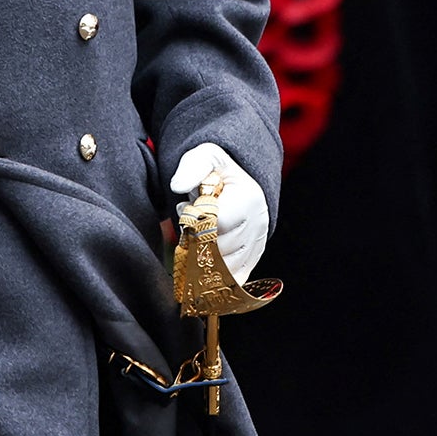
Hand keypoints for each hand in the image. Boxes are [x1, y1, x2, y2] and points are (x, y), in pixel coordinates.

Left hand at [170, 143, 269, 282]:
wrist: (235, 183)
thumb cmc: (216, 170)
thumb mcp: (204, 156)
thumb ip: (191, 167)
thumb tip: (178, 186)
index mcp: (248, 199)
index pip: (216, 224)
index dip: (195, 221)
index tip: (187, 209)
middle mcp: (258, 225)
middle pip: (219, 249)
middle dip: (197, 241)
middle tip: (190, 225)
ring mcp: (258, 244)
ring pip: (225, 268)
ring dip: (204, 258)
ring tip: (198, 236)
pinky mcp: (253, 259)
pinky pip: (234, 279)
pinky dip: (216, 277)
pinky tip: (204, 262)